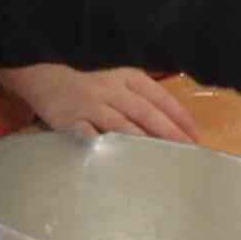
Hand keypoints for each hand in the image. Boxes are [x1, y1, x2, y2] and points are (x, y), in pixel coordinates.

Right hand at [0, 63, 200, 143]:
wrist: (45, 77)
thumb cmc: (89, 84)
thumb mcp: (117, 81)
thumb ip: (141, 98)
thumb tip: (175, 125)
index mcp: (126, 77)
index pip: (158, 96)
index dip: (178, 115)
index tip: (195, 135)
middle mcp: (110, 89)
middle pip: (144, 112)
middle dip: (168, 133)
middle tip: (187, 152)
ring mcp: (90, 106)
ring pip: (122, 126)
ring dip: (144, 144)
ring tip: (162, 161)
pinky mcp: (71, 122)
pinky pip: (91, 137)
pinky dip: (107, 149)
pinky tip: (121, 162)